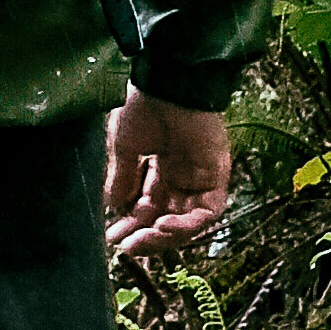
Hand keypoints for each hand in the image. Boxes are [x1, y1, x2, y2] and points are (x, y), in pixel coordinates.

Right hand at [104, 90, 234, 264]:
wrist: (167, 83)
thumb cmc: (144, 106)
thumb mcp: (125, 147)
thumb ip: (122, 179)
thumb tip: (113, 208)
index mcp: (161, 164)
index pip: (149, 204)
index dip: (132, 223)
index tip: (113, 236)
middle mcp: (183, 174)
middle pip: (167, 216)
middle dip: (146, 235)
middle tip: (126, 247)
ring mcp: (201, 176)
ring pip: (187, 220)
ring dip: (164, 236)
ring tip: (140, 241)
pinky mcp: (217, 176)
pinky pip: (206, 213)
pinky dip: (186, 225)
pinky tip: (161, 226)